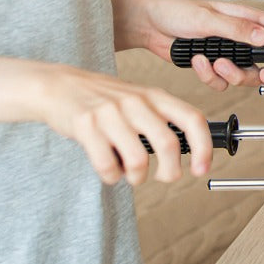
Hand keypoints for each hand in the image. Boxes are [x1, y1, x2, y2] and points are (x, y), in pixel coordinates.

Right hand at [36, 63, 211, 184]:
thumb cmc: (105, 99)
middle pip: (168, 144)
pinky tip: (110, 171)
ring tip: (133, 175)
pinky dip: (112, 176)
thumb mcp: (141, 100)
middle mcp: (136, 102)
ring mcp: (110, 113)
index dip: (204, 147)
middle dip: (171, 171)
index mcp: (155, 96)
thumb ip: (164, 120)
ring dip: (138, 177)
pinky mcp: (86, 126)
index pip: (192, 119)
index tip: (203, 169)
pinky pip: (107, 165)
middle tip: (165, 178)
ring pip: (138, 159)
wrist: (60, 86)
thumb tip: (193, 151)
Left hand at [111, 0, 263, 89]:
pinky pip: (221, 82)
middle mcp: (240, 37)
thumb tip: (263, 37)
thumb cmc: (175, 10)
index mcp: (245, 18)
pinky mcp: (212, 66)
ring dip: (233, 74)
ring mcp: (227, 52)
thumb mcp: (207, 18)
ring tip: (216, 63)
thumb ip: (237, 29)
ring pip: (245, 74)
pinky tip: (198, 62)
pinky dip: (210, 77)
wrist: (147, 24)